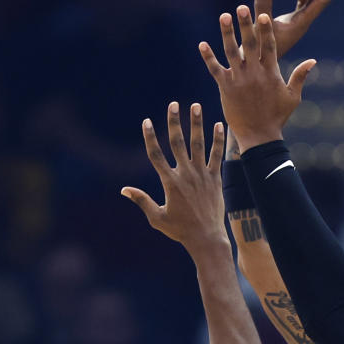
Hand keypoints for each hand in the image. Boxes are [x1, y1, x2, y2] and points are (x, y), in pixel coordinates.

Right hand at [121, 102, 227, 253]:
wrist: (206, 238)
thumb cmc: (180, 230)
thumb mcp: (157, 218)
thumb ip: (142, 201)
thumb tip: (124, 190)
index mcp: (170, 183)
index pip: (156, 155)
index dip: (150, 137)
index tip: (146, 121)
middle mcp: (186, 175)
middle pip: (178, 143)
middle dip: (175, 122)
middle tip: (174, 104)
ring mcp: (202, 175)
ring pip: (198, 145)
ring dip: (197, 124)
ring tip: (196, 106)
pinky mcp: (215, 179)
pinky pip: (217, 156)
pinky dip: (218, 140)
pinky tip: (218, 125)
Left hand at [199, 7, 314, 151]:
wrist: (259, 138)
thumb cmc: (277, 117)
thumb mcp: (292, 97)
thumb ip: (300, 77)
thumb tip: (313, 61)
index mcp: (271, 72)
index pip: (269, 46)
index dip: (266, 30)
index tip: (263, 14)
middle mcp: (255, 73)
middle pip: (250, 44)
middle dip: (246, 25)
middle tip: (242, 7)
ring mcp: (239, 80)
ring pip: (232, 52)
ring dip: (227, 34)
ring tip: (224, 16)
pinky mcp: (226, 88)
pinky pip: (215, 70)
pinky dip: (208, 58)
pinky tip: (202, 45)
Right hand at [253, 0, 343, 60]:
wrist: (259, 64)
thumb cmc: (259, 47)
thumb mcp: (260, 25)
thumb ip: (262, 6)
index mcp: (301, 22)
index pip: (321, 3)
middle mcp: (304, 21)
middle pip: (325, 1)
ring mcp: (299, 21)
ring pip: (316, 1)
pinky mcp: (292, 21)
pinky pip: (304, 3)